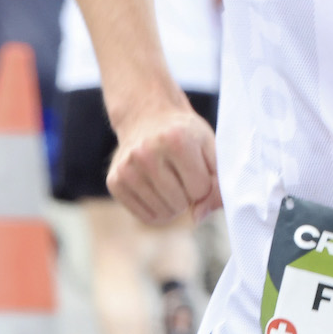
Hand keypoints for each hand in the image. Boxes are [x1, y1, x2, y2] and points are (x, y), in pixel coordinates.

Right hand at [106, 94, 219, 224]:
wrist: (148, 116)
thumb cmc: (186, 135)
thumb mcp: (210, 148)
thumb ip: (217, 183)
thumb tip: (198, 217)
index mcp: (176, 141)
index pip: (201, 190)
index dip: (204, 183)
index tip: (197, 166)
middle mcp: (147, 154)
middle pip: (181, 203)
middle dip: (189, 194)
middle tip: (182, 173)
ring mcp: (127, 168)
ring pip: (164, 214)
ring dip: (174, 204)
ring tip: (170, 180)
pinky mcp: (114, 182)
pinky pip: (145, 217)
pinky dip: (157, 210)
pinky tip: (156, 189)